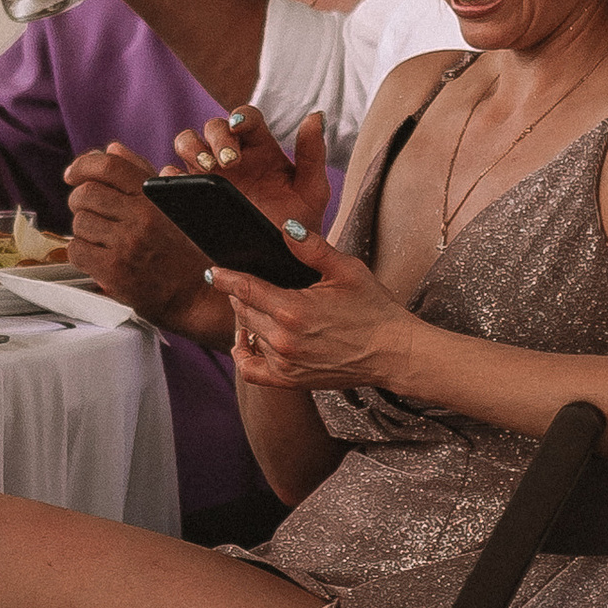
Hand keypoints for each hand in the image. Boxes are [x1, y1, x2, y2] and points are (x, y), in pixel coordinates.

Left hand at [61, 142, 227, 336]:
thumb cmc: (186, 249)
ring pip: (79, 223)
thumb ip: (142, 173)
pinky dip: (81, 252)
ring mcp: (126, 244)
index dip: (83, 165)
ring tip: (100, 238)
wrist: (197, 295)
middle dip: (79, 201)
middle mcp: (141, 216)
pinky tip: (97, 255)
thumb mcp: (173, 204)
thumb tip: (111, 149)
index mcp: (155, 196)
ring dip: (83, 229)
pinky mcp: (114, 270)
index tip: (72, 174)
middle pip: (85, 194)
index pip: (109, 166)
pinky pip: (76, 250)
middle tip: (88, 212)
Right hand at [171, 105, 332, 235]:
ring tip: (206, 170)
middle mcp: (231, 153)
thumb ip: (313, 154)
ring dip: (192, 149)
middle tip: (228, 161)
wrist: (281, 255)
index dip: (240, 117)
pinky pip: (172, 176)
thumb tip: (315, 116)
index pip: (246, 118)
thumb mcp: (313, 189)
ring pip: (187, 142)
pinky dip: (171, 176)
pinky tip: (181, 184)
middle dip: (217, 138)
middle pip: (213, 127)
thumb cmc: (300, 218)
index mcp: (260, 145)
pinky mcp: (192, 193)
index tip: (239, 127)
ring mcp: (209, 172)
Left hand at [219, 222, 412, 390]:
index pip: (244, 289)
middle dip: (237, 295)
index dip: (225, 278)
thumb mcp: (346, 270)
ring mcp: (285, 363)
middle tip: (240, 284)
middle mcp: (282, 339)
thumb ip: (311, 248)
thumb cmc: (374, 310)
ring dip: (246, 320)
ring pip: (248, 335)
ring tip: (254, 306)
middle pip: (242, 311)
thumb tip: (286, 226)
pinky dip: (243, 355)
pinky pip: (251, 371)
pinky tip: (246, 341)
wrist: (393, 353)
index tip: (213, 271)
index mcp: (292, 309)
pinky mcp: (290, 380)